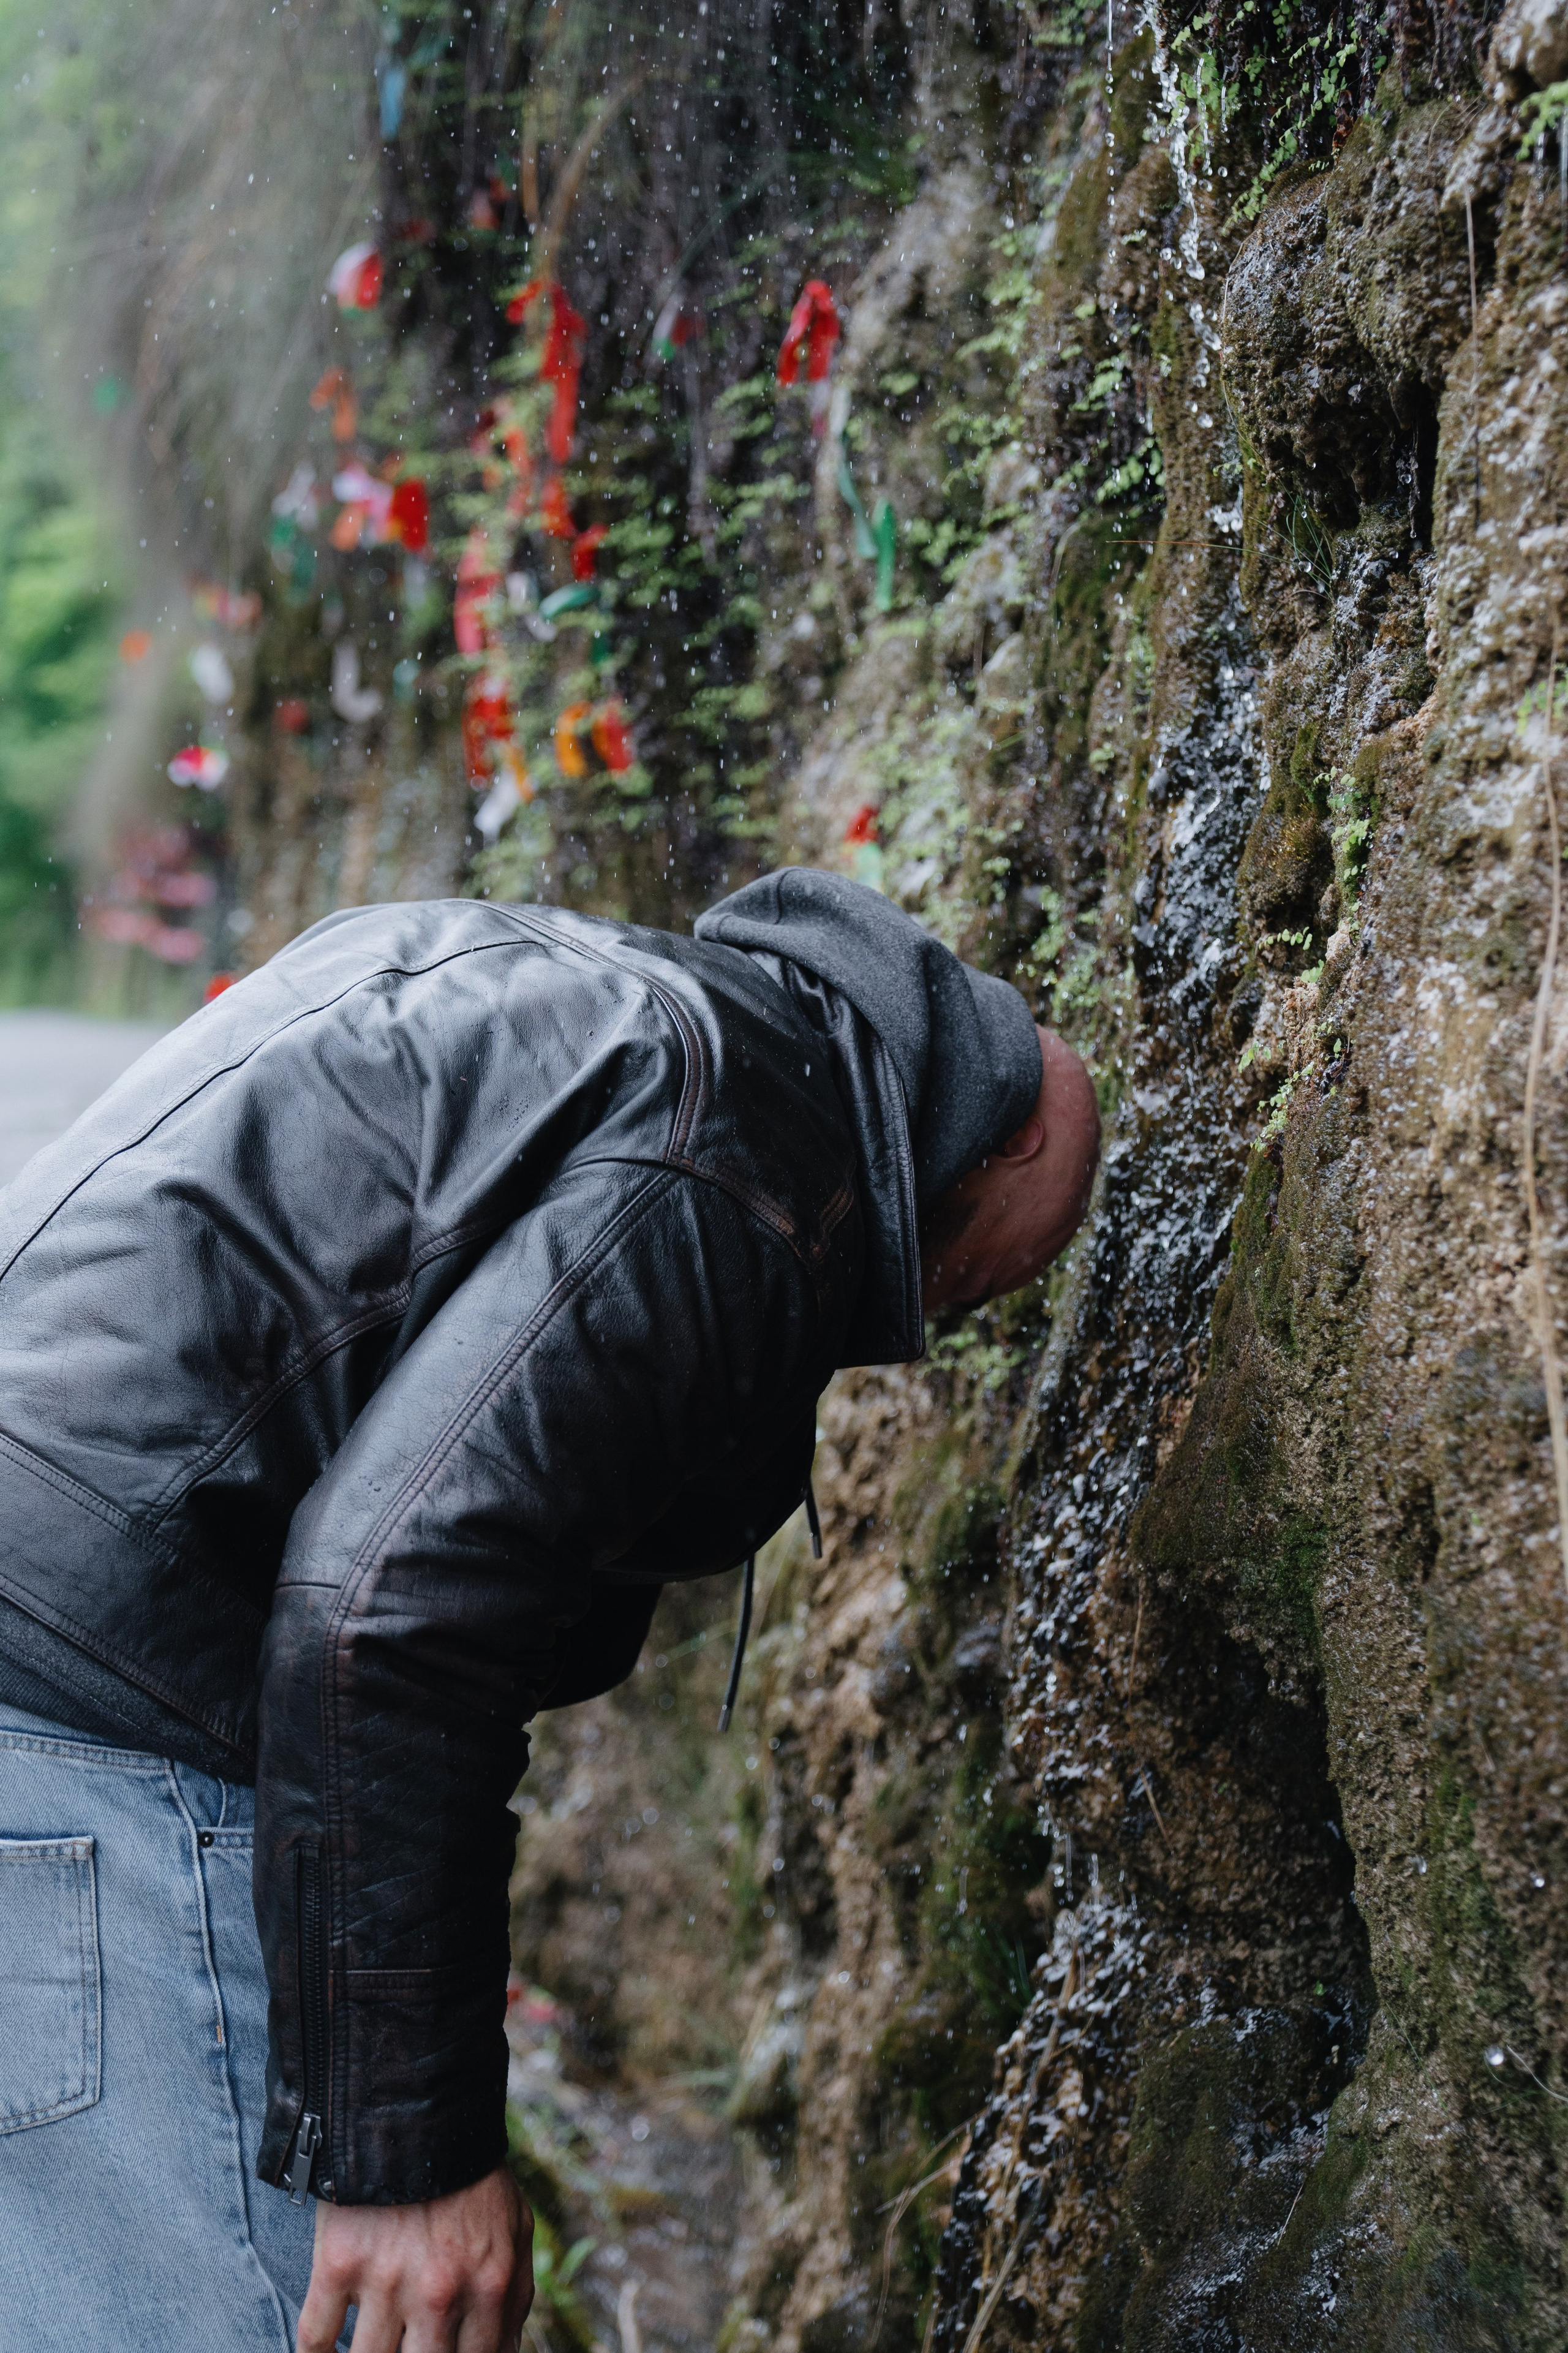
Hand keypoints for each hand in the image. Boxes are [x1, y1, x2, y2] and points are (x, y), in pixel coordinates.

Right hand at [298, 2164, 533, 2352]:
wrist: (416, 2110)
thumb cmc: (470, 2176)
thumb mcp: (515, 2228)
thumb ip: (515, 2295)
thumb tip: (505, 2351)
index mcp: (487, 2287)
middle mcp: (437, 2294)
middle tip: (408, 2345)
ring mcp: (385, 2282)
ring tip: (375, 2341)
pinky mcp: (338, 2264)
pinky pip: (314, 2336)